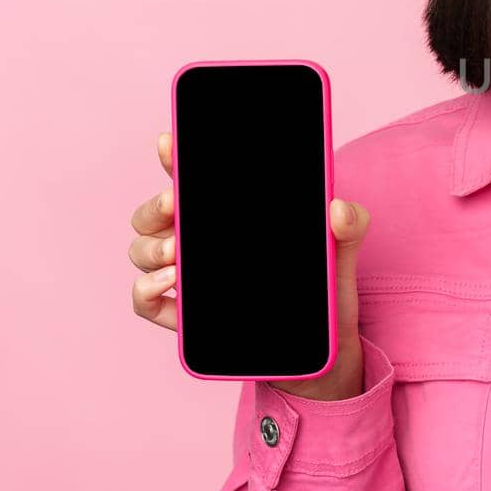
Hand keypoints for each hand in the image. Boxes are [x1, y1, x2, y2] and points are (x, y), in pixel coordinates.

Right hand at [127, 131, 370, 400]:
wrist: (322, 349)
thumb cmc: (322, 288)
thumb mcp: (341, 252)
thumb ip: (349, 225)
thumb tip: (337, 209)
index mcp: (227, 216)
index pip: (191, 178)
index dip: (174, 157)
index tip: (169, 142)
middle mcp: (198, 240)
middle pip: (153, 213)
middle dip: (155, 205)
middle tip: (174, 203)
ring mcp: (186, 279)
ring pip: (142, 250)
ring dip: (151, 248)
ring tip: (178, 253)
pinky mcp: (184, 318)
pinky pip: (144, 300)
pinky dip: (146, 289)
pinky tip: (170, 282)